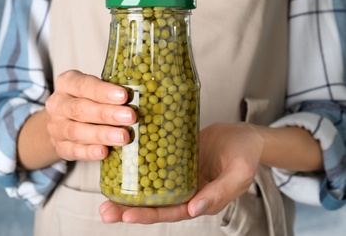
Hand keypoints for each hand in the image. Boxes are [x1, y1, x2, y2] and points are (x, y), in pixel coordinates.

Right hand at [45, 70, 136, 160]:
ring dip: (102, 134)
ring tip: (123, 137)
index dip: (103, 91)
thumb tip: (142, 99)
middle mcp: (58, 104)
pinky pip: (74, 150)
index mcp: (67, 83)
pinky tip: (104, 152)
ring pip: (76, 131)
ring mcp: (56, 127)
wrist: (61, 122)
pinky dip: (89, 152)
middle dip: (107, 114)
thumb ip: (111, 93)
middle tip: (130, 117)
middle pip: (80, 109)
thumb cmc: (86, 101)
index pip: (84, 85)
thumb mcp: (94, 89)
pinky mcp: (60, 147)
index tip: (124, 96)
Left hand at [99, 122, 263, 222]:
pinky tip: (121, 166)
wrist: (243, 134)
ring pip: (150, 187)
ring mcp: (177, 175)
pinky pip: (154, 165)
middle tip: (105, 210)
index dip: (148, 215)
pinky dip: (138, 169)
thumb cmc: (245, 154)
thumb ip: (219, 192)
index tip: (126, 214)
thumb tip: (195, 209)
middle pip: (154, 204)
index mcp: (200, 200)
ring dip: (128, 192)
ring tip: (105, 195)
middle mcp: (185, 191)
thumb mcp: (238, 173)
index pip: (171, 212)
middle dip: (129, 209)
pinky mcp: (173, 158)